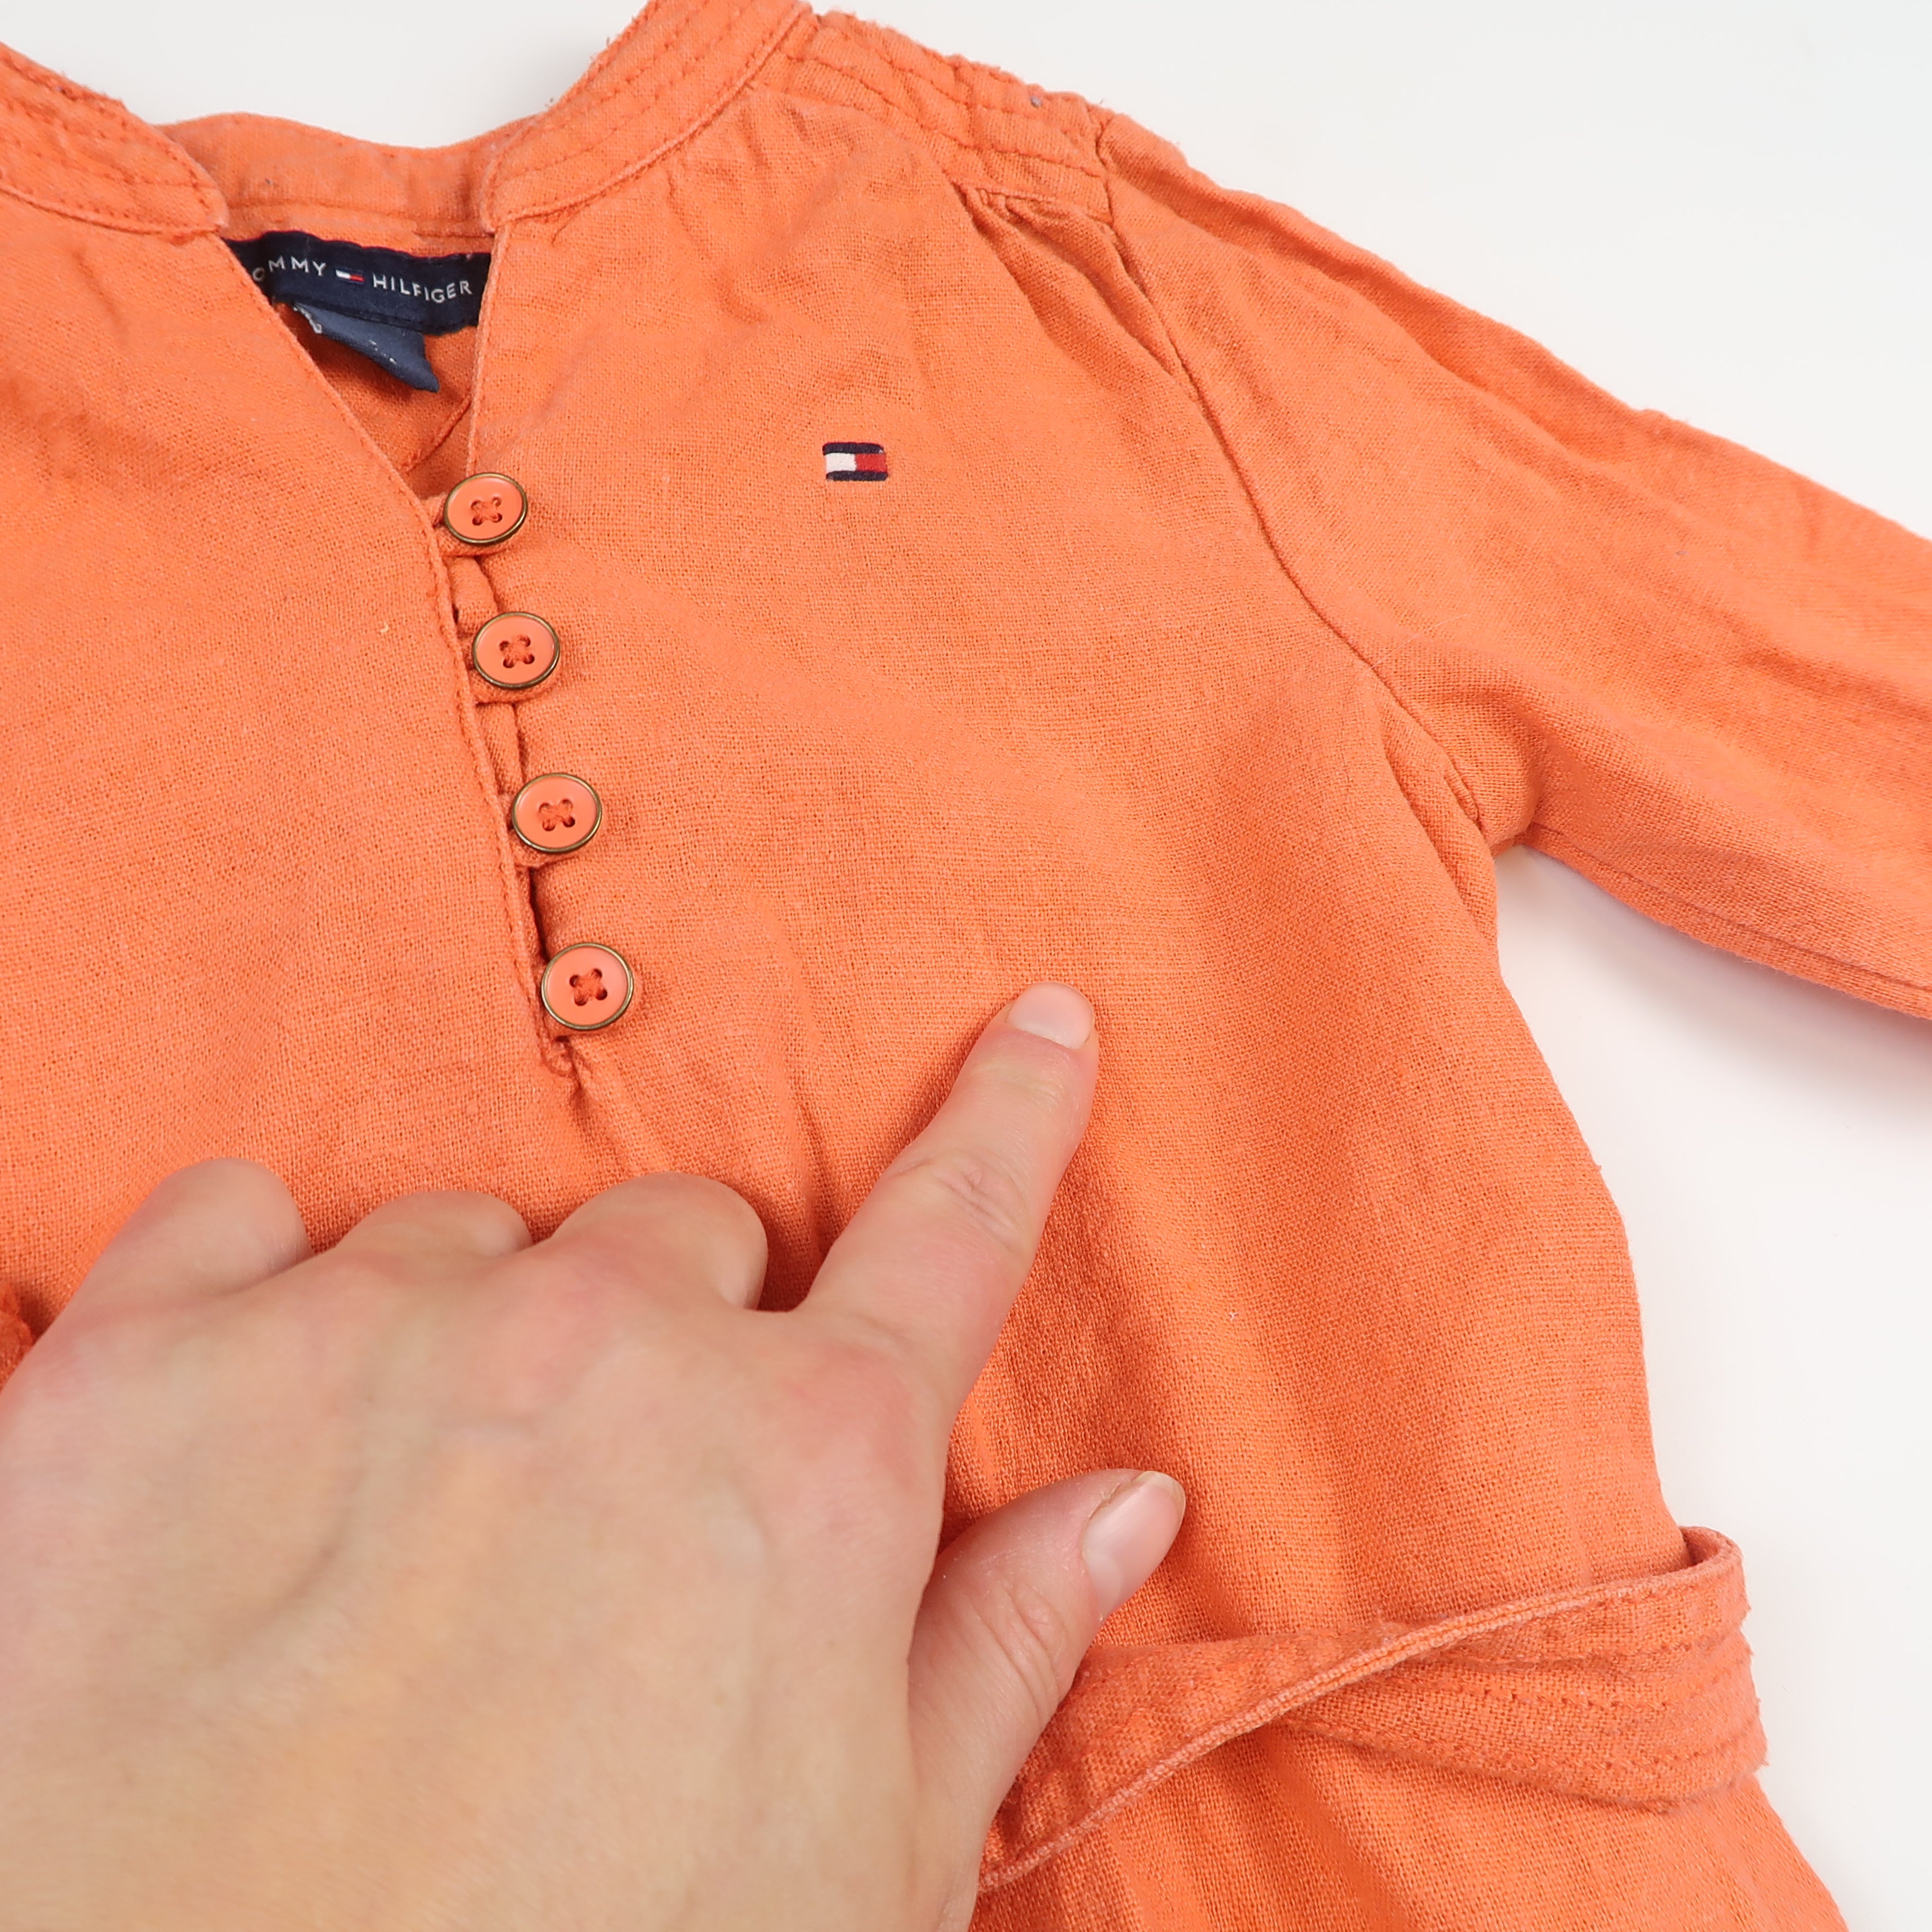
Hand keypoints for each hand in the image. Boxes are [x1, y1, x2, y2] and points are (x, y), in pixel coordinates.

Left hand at [0, 983, 1182, 1931]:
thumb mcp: (860, 1871)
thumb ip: (998, 1645)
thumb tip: (1132, 1498)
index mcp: (807, 1465)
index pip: (954, 1232)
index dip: (1011, 1121)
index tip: (1036, 1028)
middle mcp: (607, 1350)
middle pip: (680, 1239)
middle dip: (664, 1340)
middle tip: (594, 1517)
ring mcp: (369, 1337)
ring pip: (460, 1238)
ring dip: (456, 1346)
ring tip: (392, 1547)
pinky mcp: (144, 1366)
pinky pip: (235, 1223)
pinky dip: (252, 1307)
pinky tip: (244, 1461)